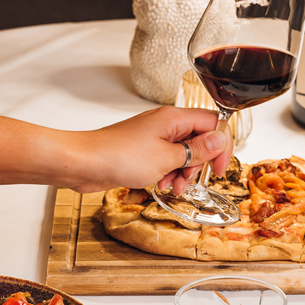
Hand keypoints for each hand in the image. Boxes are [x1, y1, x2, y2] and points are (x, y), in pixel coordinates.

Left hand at [68, 106, 232, 194]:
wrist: (83, 163)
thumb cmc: (118, 156)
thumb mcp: (166, 158)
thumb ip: (197, 150)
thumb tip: (220, 140)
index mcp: (174, 118)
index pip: (213, 123)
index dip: (221, 145)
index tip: (220, 167)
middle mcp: (165, 124)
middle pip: (199, 139)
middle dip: (198, 164)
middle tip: (189, 180)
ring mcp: (154, 137)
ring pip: (183, 153)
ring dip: (182, 173)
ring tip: (171, 186)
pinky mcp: (143, 150)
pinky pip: (166, 160)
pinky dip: (167, 173)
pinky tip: (158, 184)